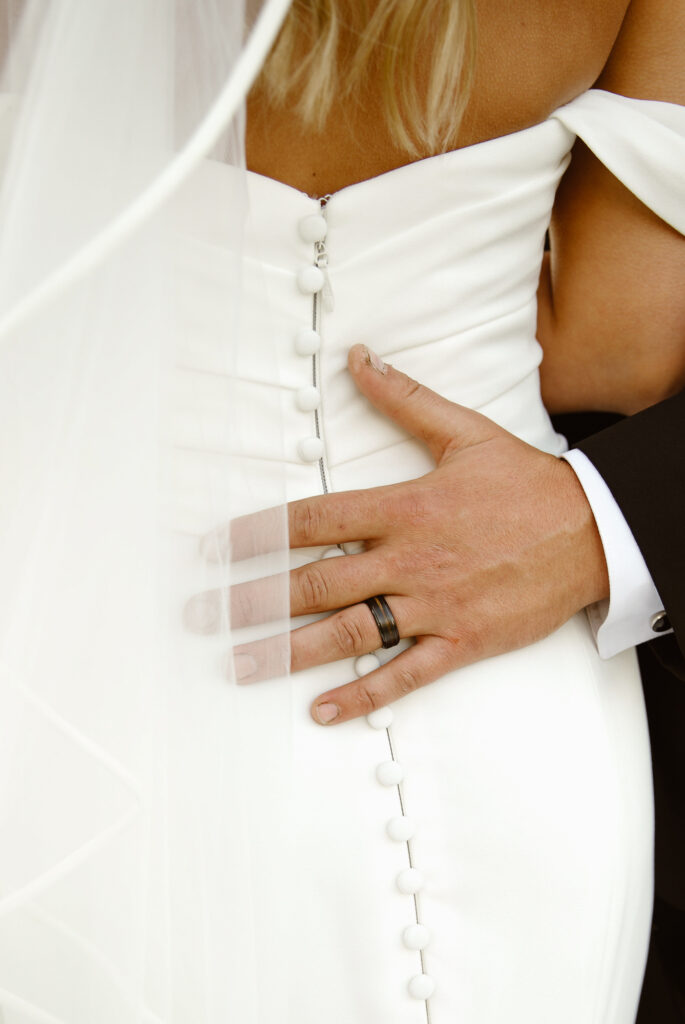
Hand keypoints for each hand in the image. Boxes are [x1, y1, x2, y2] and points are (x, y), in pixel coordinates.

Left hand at [189, 344, 609, 725]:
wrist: (592, 532)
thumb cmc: (525, 484)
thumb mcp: (465, 432)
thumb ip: (405, 399)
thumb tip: (359, 359)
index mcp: (403, 507)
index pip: (312, 521)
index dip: (256, 535)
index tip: (213, 550)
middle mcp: (408, 559)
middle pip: (314, 582)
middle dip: (252, 600)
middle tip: (203, 616)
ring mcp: (433, 604)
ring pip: (348, 632)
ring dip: (287, 651)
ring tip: (239, 663)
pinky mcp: (460, 640)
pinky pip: (404, 674)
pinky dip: (362, 694)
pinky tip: (322, 710)